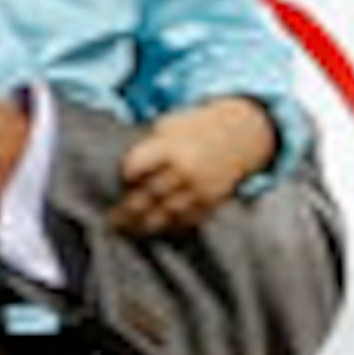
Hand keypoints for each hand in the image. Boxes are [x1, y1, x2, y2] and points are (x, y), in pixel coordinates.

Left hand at [112, 99, 272, 235]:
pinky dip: (169, 226)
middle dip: (127, 211)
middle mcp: (184, 170)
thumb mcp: (171, 124)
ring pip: (165, 214)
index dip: (126, 174)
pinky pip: (186, 220)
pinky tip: (155, 228)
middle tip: (111, 221)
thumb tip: (124, 169)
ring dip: (144, 224)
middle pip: (147, 196)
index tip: (122, 180)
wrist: (241, 134)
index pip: (136, 166)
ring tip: (128, 230)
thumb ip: (150, 145)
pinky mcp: (211, 202)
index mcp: (171, 146)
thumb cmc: (197, 127)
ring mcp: (198, 189)